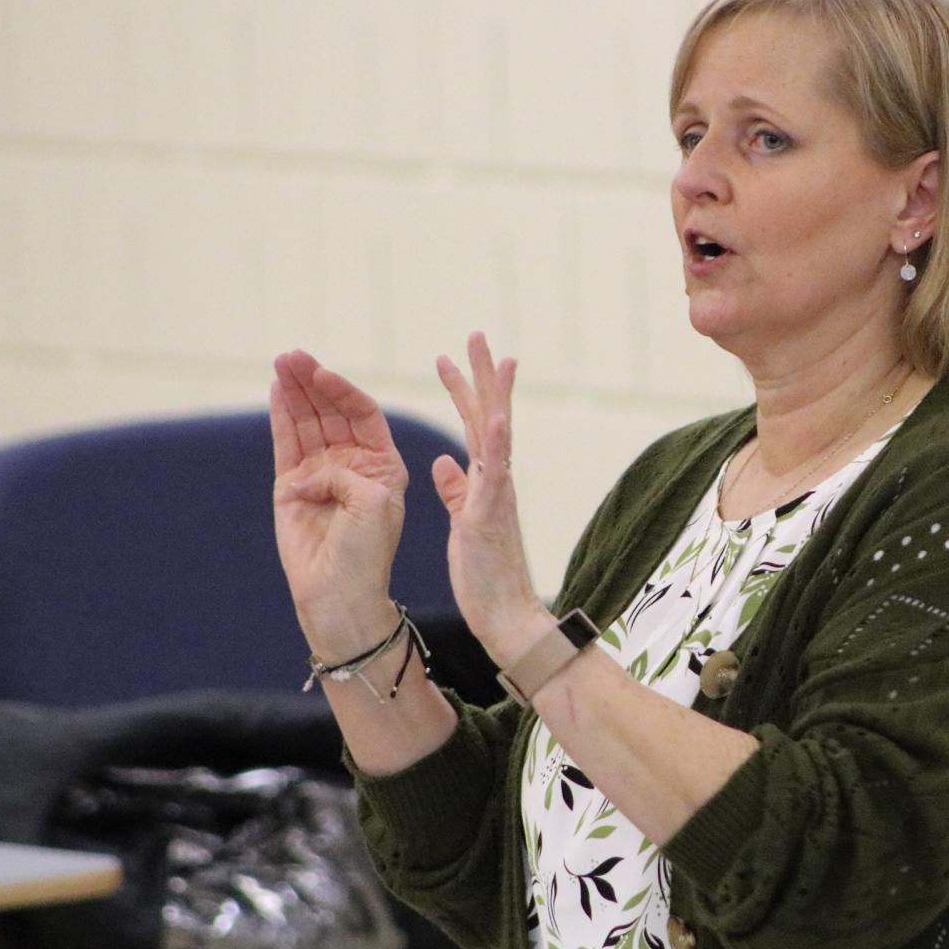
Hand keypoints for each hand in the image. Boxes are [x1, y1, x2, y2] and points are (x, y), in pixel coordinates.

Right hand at [270, 350, 408, 659]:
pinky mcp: (291, 486)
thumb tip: (308, 474)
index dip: (343, 391)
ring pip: (306, 422)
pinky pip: (286, 443)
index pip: (363, 413)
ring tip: (281, 362)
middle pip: (332, 410)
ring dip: (294, 392)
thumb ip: (345, 474)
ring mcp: (320, 472)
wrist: (338, 592)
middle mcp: (352, 463)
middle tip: (293, 355)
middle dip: (313, 381)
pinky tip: (277, 389)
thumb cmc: (366, 552)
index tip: (323, 373)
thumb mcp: (371, 503)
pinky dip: (281, 417)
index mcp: (383, 463)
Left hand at [432, 333, 549, 664]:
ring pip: (498, 431)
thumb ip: (456, 491)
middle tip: (476, 333)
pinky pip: (496, 470)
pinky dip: (497, 440)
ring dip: (495, 392)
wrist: (506, 615)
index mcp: (485, 481)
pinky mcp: (493, 511)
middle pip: (489, 414)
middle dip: (482, 374)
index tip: (450, 358)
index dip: (463, 391)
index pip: (474, 425)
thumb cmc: (485, 576)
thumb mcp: (462, 523)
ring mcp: (498, 491)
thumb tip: (443, 464)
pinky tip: (495, 413)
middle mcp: (496, 478)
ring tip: (494, 356)